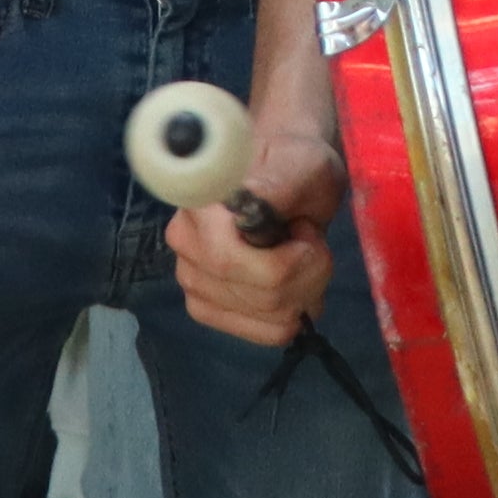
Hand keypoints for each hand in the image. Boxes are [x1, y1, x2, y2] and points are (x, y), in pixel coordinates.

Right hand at [171, 129, 345, 348]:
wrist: (286, 175)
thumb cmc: (296, 166)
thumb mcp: (304, 165)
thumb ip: (279, 184)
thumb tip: (251, 206)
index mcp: (199, 202)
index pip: (232, 262)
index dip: (287, 260)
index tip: (305, 228)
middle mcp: (184, 242)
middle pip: (264, 294)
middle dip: (310, 271)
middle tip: (312, 236)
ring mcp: (191, 279)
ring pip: (271, 316)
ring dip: (306, 289)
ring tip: (300, 250)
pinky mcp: (205, 306)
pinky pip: (266, 332)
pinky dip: (295, 311)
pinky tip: (292, 278)